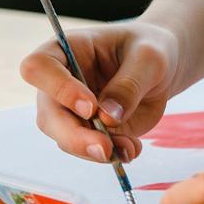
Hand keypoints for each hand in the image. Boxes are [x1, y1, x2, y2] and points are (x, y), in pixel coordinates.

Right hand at [19, 20, 184, 162]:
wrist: (164, 66)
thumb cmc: (151, 48)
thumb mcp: (149, 58)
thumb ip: (129, 85)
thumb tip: (107, 118)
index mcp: (65, 50)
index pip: (39, 67)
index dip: (58, 89)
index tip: (90, 107)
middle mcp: (59, 83)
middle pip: (48, 114)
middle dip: (75, 136)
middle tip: (105, 148)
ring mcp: (70, 110)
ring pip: (65, 138)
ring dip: (95, 149)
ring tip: (130, 147)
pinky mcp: (88, 130)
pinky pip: (89, 150)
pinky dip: (110, 155)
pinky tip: (132, 149)